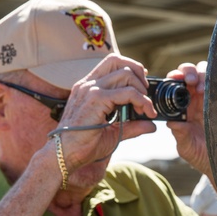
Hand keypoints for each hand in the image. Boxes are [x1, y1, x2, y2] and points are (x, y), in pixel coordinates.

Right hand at [59, 53, 156, 169]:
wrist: (65, 154)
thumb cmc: (84, 145)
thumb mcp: (113, 132)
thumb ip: (131, 126)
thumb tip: (151, 125)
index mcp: (88, 87)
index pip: (111, 63)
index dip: (131, 68)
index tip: (142, 85)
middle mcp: (88, 84)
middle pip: (118, 61)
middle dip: (138, 74)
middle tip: (146, 94)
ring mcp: (91, 89)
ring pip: (125, 74)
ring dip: (141, 89)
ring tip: (146, 108)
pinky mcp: (96, 99)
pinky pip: (127, 93)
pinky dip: (141, 100)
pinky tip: (145, 112)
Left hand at [167, 61, 210, 175]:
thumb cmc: (200, 155)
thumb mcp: (186, 146)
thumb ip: (180, 134)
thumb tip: (172, 122)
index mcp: (183, 107)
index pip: (176, 84)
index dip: (175, 77)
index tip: (174, 79)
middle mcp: (196, 99)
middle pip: (191, 74)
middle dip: (188, 72)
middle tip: (189, 81)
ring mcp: (212, 98)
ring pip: (206, 73)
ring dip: (202, 75)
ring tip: (201, 88)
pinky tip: (214, 89)